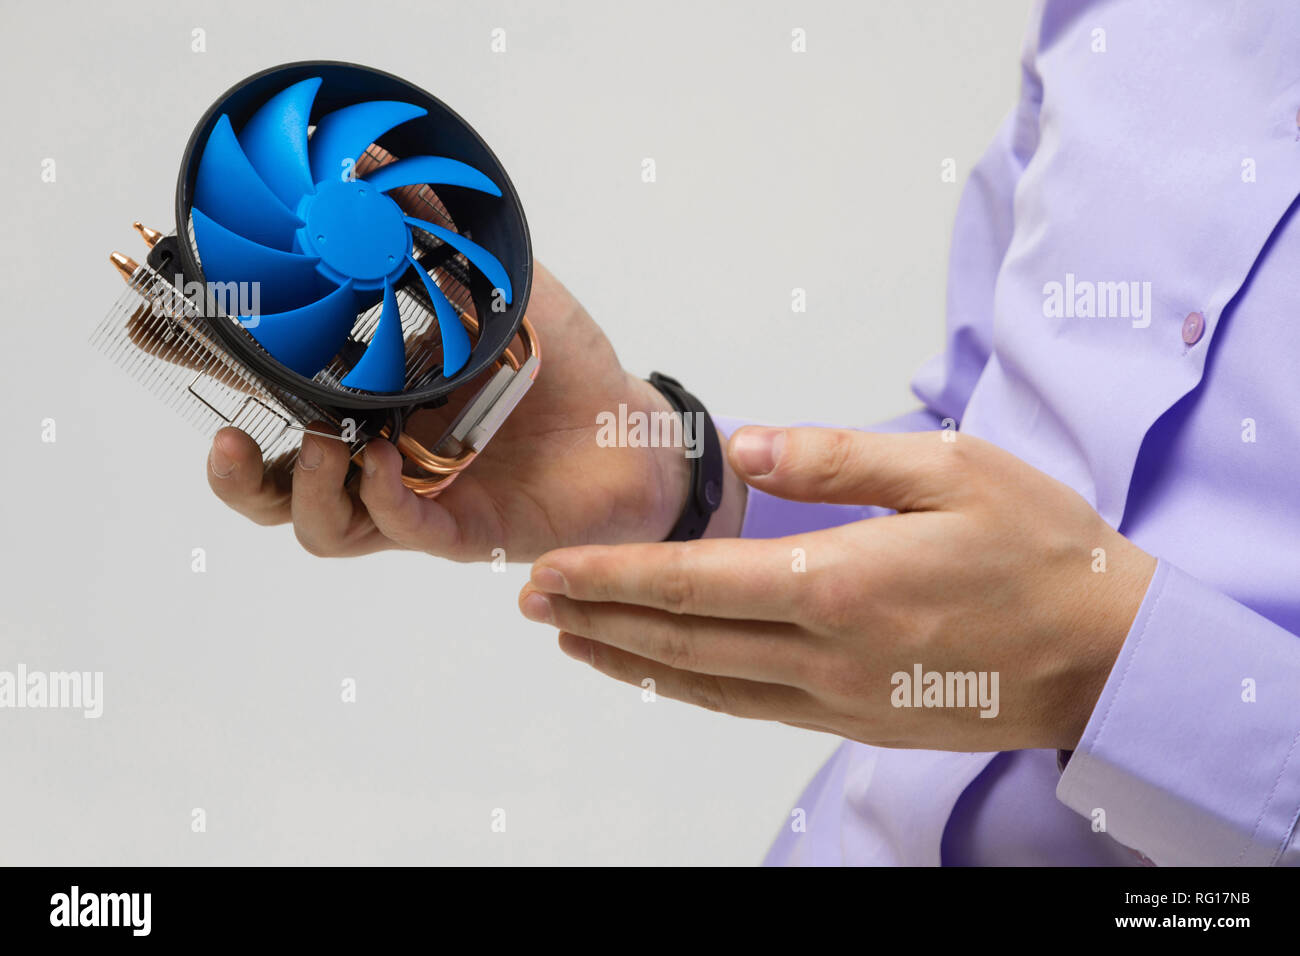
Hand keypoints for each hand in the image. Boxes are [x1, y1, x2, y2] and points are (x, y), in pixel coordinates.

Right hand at [206, 262, 745, 560]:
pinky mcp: (467, 533)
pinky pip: (406, 532)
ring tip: (320, 442)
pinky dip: (385, 502)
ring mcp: (421, 502)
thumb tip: (377, 167)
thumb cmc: (562, 364)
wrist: (635, 426)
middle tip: (229, 443)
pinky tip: (383, 464)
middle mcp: (385, 463)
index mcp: (375, 408)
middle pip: (279, 495)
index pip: (277, 410)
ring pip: (328, 528)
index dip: (217, 389)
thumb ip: (437, 234)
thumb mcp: (498, 285)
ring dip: (307, 491)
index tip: (164, 344)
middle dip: (241, 479)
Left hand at [518, 426, 1155, 751]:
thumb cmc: (1040, 550)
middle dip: (597, 616)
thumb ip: (840, 459)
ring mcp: (837, 699)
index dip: (612, 575)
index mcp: (841, 583)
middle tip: (532, 598)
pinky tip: (661, 672)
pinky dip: (690, 689)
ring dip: (629, 660)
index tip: (551, 566)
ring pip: (705, 686)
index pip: (694, 583)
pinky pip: (750, 707)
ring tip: (572, 636)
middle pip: (681, 641)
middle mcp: (825, 653)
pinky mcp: (854, 721)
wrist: (1107, 657)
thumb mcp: (952, 469)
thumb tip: (745, 449)